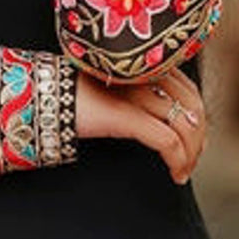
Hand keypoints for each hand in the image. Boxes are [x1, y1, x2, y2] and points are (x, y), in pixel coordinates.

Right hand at [74, 67, 206, 184]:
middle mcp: (143, 73)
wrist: (39, 96)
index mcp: (144, 64)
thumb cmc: (75, 96)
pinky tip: (175, 174)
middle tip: (192, 160)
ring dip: (191, 153)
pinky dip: (178, 159)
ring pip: (184, 124)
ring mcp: (134, 92)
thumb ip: (140, 96)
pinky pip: (165, 140)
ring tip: (183, 171)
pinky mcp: (124, 114)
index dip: (198, 118)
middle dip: (198, 138)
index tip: (195, 141)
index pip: (188, 90)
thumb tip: (171, 121)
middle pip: (192, 106)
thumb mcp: (116, 92)